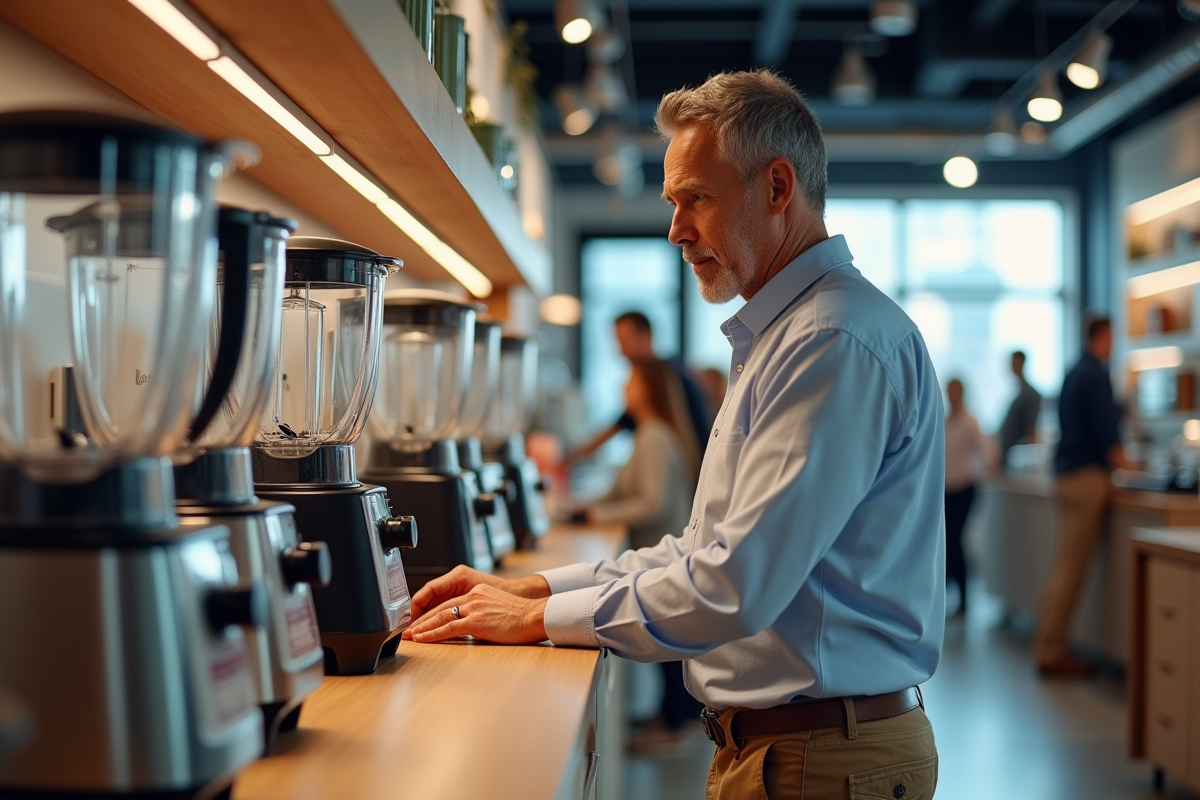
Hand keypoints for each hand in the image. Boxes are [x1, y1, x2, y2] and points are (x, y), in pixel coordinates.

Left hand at [406, 565, 550, 625]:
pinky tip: (423, 639)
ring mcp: (474, 608)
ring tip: (411, 636)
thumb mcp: (498, 608)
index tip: (421, 622)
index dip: (431, 613)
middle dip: (422, 620)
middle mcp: (473, 597)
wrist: (535, 616)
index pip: (448, 602)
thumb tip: (475, 625)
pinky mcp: (476, 621)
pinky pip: (449, 628)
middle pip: (440, 608)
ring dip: (422, 627)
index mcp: (478, 592)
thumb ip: (483, 613)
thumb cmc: (522, 617)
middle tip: (409, 629)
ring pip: (441, 617)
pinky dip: (433, 634)